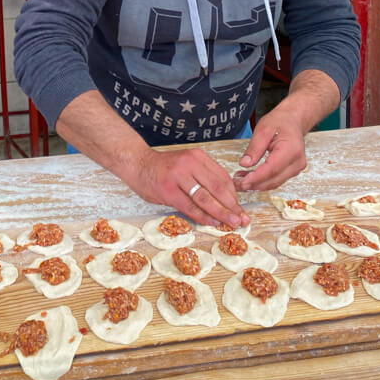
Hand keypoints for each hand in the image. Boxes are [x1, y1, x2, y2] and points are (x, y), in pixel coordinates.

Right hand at [129, 147, 250, 228]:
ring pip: (206, 198)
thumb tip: (225, 198)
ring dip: (221, 212)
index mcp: (197, 156)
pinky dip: (203, 216)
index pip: (222, 177)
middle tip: (243, 219)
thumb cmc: (163, 168)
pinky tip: (212, 223)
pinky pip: (190, 206)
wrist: (137, 163)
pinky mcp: (169, 190)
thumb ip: (203, 176)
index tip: (241, 208)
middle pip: (218, 187)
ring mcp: (179, 176)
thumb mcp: (186, 164)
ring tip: (232, 223)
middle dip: (232, 206)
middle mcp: (190, 163)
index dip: (234, 195)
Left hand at [232, 109, 307, 191]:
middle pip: (273, 179)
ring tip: (239, 179)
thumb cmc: (280, 122)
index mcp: (291, 149)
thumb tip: (244, 164)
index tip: (242, 182)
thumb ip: (254, 147)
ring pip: (274, 182)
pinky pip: (276, 180)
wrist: (293, 121)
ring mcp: (296, 168)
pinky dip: (262, 181)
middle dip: (254, 184)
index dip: (256, 178)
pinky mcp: (292, 171)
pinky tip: (249, 177)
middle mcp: (297, 162)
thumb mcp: (263, 129)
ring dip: (257, 184)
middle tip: (236, 184)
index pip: (272, 168)